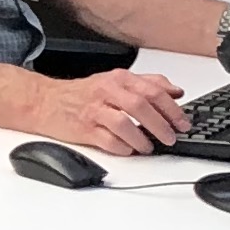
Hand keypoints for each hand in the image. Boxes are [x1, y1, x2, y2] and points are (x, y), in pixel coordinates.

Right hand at [28, 65, 187, 154]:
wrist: (46, 102)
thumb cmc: (82, 94)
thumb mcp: (116, 80)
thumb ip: (148, 83)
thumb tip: (177, 92)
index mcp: (119, 79)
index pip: (152, 91)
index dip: (172, 109)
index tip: (183, 123)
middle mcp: (107, 91)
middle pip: (141, 106)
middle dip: (161, 124)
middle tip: (171, 137)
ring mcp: (94, 110)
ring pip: (124, 123)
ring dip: (142, 138)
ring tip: (149, 147)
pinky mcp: (84, 129)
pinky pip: (107, 140)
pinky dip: (123, 147)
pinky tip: (129, 150)